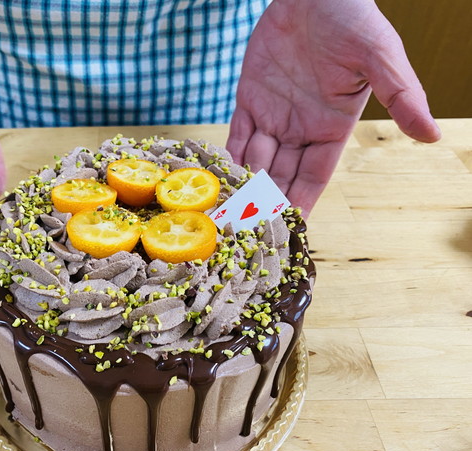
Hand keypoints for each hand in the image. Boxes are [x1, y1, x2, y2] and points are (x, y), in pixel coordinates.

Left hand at [226, 0, 439, 215]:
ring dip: (242, 187)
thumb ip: (402, 98)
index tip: (289, 229)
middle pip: (281, 176)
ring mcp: (273, 116)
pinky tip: (218, 180)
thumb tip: (432, 136)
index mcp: (332, 128)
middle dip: (266, 203)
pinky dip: (227, 158)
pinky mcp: (249, 99)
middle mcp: (301, 129)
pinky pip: (237, 136)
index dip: (300, 202)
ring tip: (227, 213)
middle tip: (247, 230)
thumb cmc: (353, 19)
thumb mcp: (381, 59)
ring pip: (255, 161)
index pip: (314, 176)